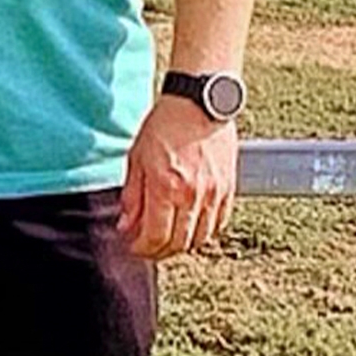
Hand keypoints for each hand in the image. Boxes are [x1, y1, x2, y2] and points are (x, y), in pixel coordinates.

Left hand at [120, 94, 238, 257]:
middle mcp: (193, 195)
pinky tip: (189, 226)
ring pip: (200, 238)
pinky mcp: (229, 189)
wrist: (200, 104)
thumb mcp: (136, 158)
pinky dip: (202, 232)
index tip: (134, 246)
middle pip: (178, 243)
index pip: (155, 236)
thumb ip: (132, 196)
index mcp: (166, 188)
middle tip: (148, 247)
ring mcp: (214, 194)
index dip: (142, 248)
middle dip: (159, 251)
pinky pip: (217, 224)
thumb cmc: (165, 125)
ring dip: (181, 244)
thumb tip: (126, 226)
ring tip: (167, 238)